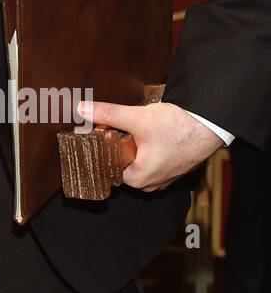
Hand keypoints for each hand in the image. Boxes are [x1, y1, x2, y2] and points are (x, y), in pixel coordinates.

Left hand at [74, 98, 221, 191]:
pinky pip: (150, 158)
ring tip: (133, 128)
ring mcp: (163, 177)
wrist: (210, 125)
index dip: (101, 146)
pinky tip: (147, 133)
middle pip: (120, 162)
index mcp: (138, 179)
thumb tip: (82, 109)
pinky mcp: (172, 167)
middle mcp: (150, 183)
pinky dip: (146, 146)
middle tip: (115, 125)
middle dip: (116, 144)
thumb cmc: (179, 128)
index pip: (106, 166)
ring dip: (132, 144)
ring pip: (136, 160)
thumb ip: (108, 114)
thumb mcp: (138, 118)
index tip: (98, 130)